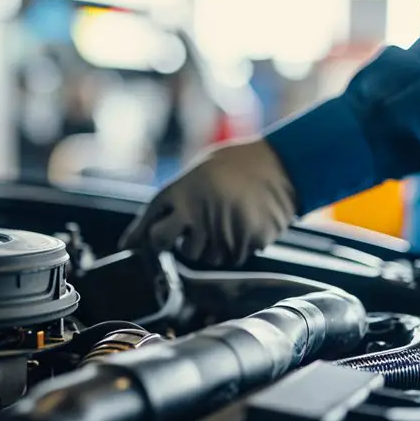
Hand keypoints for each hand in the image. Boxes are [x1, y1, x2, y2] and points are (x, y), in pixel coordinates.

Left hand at [119, 137, 296, 266]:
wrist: (281, 163)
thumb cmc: (236, 164)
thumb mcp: (197, 173)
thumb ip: (174, 201)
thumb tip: (141, 236)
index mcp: (180, 192)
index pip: (150, 228)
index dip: (143, 240)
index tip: (138, 247)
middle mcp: (196, 214)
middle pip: (179, 250)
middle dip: (182, 245)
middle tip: (193, 231)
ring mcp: (222, 231)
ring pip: (207, 257)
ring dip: (211, 246)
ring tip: (225, 219)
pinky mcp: (246, 242)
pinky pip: (233, 256)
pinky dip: (235, 246)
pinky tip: (242, 223)